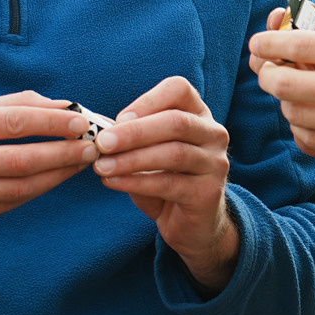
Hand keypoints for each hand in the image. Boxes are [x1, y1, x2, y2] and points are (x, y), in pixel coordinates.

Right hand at [0, 91, 93, 265]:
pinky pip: (13, 202)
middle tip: (93, 146)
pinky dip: (40, 189)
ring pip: (22, 187)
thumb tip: (62, 106)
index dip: (51, 123)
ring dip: (58, 175)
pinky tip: (57, 177)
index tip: (81, 122)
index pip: (13, 123)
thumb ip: (11, 105)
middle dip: (63, 153)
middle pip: (22, 160)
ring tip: (82, 162)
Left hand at [92, 75, 240, 293]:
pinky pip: (169, 183)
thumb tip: (99, 129)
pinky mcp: (208, 193)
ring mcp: (215, 164)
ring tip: (102, 166)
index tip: (117, 119)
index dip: (147, 100)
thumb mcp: (148, 152)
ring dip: (132, 159)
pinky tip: (113, 182)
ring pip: (173, 153)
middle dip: (134, 132)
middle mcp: (214, 134)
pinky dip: (136, 182)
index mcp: (198, 114)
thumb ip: (131, 139)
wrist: (191, 224)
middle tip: (102, 142)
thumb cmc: (165, 180)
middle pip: (176, 122)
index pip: (179, 89)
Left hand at [247, 15, 314, 171]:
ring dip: (287, 103)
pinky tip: (312, 120)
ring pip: (293, 116)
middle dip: (268, 74)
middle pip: (282, 84)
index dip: (269, 42)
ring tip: (299, 94)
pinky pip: (312, 143)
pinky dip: (303, 130)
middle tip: (271, 70)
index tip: (261, 42)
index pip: (295, 45)